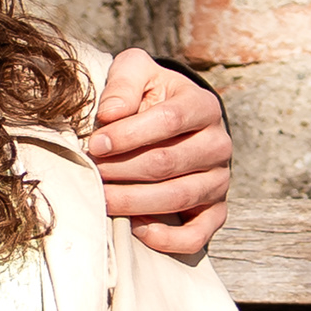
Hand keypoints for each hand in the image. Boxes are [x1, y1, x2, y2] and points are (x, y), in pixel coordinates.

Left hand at [88, 47, 231, 257]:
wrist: (173, 122)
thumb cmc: (149, 96)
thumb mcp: (137, 73)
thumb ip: (124, 82)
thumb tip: (110, 113)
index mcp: (203, 106)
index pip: (170, 120)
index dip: (128, 134)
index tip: (94, 143)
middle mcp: (219, 144)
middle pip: (167, 163)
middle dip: (121, 170)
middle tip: (90, 172)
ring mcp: (219, 180)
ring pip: (177, 197)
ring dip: (132, 202)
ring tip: (101, 198)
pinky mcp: (215, 211)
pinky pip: (197, 235)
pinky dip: (166, 238)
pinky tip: (136, 229)